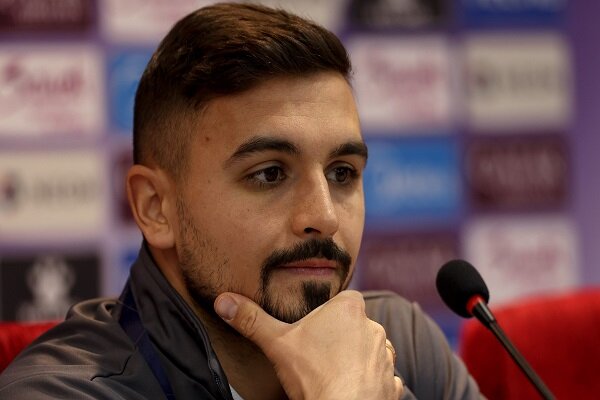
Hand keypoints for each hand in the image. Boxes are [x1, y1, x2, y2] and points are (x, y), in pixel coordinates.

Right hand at [214, 290, 402, 399]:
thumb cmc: (313, 375)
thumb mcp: (276, 342)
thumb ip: (251, 319)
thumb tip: (223, 300)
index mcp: (349, 308)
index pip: (341, 300)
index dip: (326, 314)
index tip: (312, 330)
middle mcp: (374, 327)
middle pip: (354, 325)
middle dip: (339, 337)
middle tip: (317, 354)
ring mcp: (386, 356)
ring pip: (369, 350)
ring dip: (356, 359)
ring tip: (332, 372)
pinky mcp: (392, 382)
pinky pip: (381, 376)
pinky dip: (369, 382)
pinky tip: (351, 389)